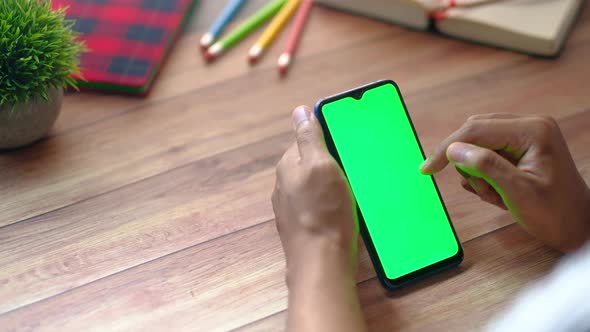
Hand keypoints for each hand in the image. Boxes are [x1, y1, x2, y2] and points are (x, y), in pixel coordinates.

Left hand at [272, 106, 366, 331]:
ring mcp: (291, 207)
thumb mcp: (320, 165)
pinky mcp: (302, 225)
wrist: (321, 261)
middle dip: (333, 165)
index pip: (306, 139)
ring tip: (354, 193)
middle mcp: (284, 184)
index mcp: (287, 165)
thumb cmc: (323, 211)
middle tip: (354, 171)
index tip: (347, 145)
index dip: (328, 140)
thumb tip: (299, 110)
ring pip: (316, 186)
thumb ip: (309, 137)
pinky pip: (319, 206)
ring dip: (334, 186)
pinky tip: (345, 212)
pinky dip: (332, 205)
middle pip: (312, 164)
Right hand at [421, 114, 589, 252]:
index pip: (476, 130)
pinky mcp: (521, 146)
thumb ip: (485, 167)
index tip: (427, 169)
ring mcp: (526, 135)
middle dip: (469, 163)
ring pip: (478, 143)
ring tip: (497, 195)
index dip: (447, 148)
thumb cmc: (555, 214)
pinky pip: (487, 152)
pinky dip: (485, 174)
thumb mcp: (518, 193)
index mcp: (533, 131)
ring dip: (478, 172)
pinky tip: (499, 192)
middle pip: (475, 132)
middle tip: (483, 191)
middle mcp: (530, 125)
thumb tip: (453, 149)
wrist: (578, 227)